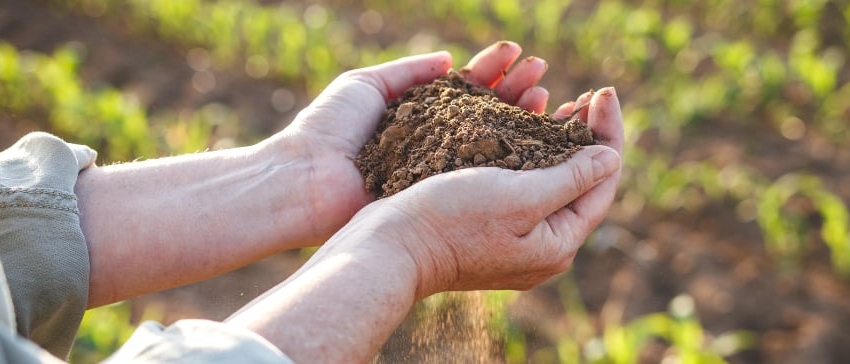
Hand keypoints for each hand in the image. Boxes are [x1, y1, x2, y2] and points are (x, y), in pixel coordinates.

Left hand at [260, 42, 551, 246]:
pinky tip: (530, 138)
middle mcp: (433, 142)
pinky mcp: (438, 196)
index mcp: (416, 114)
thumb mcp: (365, 84)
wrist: (305, 181)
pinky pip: (478, 175)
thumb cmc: (328, 130)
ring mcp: (438, 170)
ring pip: (489, 141)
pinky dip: (507, 157)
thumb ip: (408, 71)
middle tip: (542, 72)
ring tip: (544, 95)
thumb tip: (449, 59)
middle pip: (485, 112)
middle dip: (515, 90)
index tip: (517, 54)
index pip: (464, 89)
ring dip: (519, 117)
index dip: (492, 71)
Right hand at [342, 88, 623, 297]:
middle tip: (591, 94)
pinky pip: (525, 188)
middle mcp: (543, 248)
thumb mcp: (518, 197)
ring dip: (562, 143)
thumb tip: (611, 158)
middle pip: (581, 185)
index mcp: (558, 244)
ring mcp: (516, 242)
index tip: (604, 92)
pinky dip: (532, 157)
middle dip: (589, 137)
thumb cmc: (451, 221)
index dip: (608, 133)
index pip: (602, 183)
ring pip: (552, 185)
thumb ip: (570, 179)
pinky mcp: (490, 231)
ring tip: (565, 105)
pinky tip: (528, 131)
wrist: (390, 249)